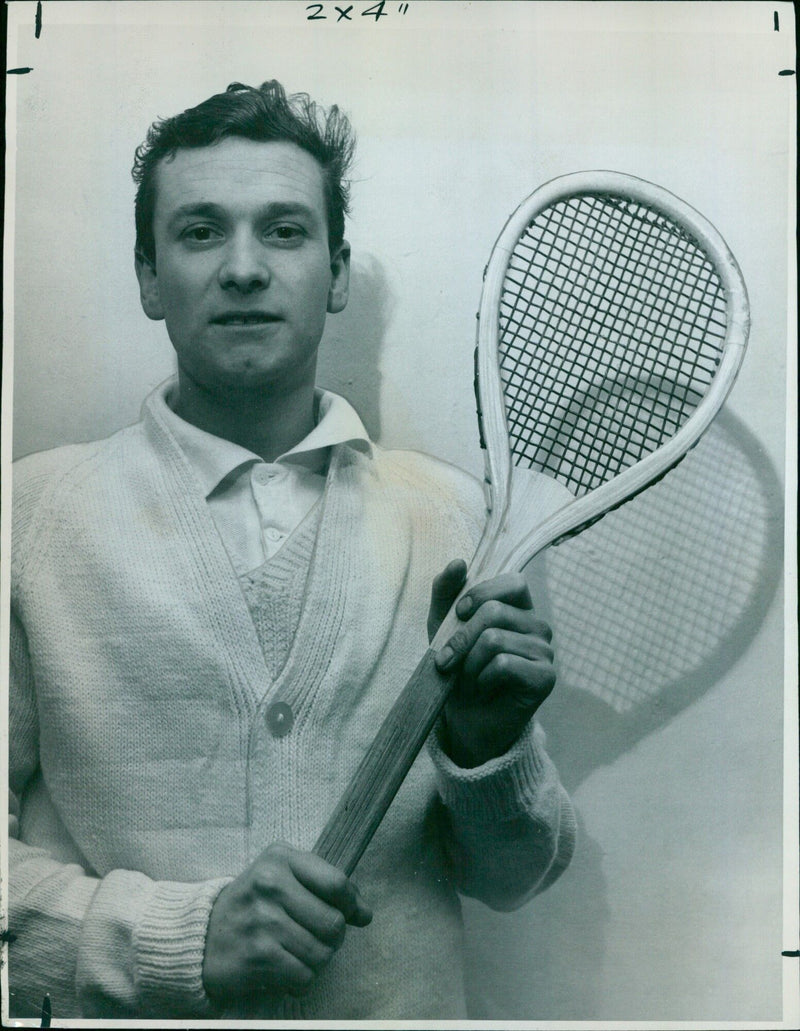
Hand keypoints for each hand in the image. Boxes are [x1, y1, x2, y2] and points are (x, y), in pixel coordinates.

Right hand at [203, 842, 371, 1003]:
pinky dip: (300, 980)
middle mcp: (270, 884)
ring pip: (321, 953)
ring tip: (297, 952)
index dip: (353, 903)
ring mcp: (262, 921)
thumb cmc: (252, 904)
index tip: (355, 914)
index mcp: (280, 858)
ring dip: (316, 960)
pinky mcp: (257, 956)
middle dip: (332, 938)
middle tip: (315, 937)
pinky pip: (304, 976)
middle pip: (334, 923)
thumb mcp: (281, 876)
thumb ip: (324, 886)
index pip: (337, 883)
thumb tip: (365, 913)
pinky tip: (285, 969)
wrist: (201, 934)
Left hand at [428, 560, 555, 767]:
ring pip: (495, 639)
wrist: (464, 719)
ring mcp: (545, 652)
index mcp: (520, 608)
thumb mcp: (443, 626)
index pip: (513, 582)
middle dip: (460, 638)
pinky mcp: (545, 678)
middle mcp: (538, 626)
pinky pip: (504, 665)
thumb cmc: (457, 669)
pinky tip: (483, 689)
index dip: (481, 593)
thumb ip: (446, 592)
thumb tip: (459, 562)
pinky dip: (482, 679)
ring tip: (468, 679)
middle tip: (446, 661)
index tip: (459, 613)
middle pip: (495, 612)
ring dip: (469, 664)